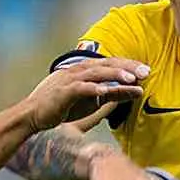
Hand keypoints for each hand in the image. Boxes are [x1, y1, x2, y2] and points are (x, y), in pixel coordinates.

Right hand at [24, 57, 148, 130]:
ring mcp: (71, 80)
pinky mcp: (64, 92)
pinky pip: (82, 88)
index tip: (147, 72)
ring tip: (132, 79)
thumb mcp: (93, 102)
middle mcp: (80, 71)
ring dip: (115, 75)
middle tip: (146, 71)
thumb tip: (133, 92)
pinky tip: (106, 91)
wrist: (33, 115)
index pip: (112, 64)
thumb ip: (112, 95)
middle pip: (108, 64)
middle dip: (128, 67)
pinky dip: (94, 89)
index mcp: (86, 71)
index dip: (130, 66)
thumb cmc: (62, 108)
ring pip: (97, 73)